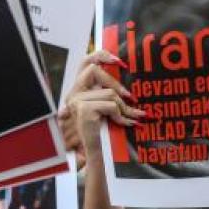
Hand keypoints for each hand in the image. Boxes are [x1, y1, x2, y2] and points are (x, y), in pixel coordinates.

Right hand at [61, 50, 144, 165]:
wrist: (91, 154)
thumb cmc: (101, 133)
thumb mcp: (105, 109)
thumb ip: (109, 94)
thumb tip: (126, 83)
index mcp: (78, 90)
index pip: (85, 62)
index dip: (100, 55)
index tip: (119, 60)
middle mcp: (74, 94)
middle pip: (95, 71)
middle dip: (114, 81)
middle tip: (130, 96)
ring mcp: (77, 101)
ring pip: (110, 94)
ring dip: (124, 107)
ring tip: (134, 117)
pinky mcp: (84, 110)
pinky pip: (111, 105)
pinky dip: (122, 116)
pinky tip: (127, 124)